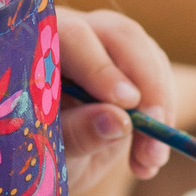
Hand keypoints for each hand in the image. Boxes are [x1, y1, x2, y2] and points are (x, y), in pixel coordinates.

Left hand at [54, 7, 174, 191]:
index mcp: (39, 44)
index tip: (126, 102)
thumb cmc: (33, 150)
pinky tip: (147, 162)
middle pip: (122, 36)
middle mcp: (75, 33)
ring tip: (149, 160)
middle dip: (146, 84)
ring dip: (160, 108)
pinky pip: (159, 77)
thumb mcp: (49, 149)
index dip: (101, 67)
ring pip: (149, 56)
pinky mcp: (131, 63)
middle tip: (155, 130)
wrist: (44, 160)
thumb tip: (120, 121)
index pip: (75, 38)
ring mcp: (106, 44)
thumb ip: (77, 132)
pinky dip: (163, 118)